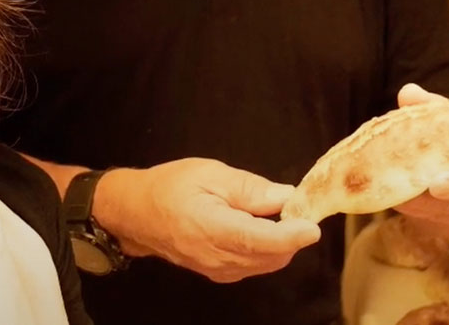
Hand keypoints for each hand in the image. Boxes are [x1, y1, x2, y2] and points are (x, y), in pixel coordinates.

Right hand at [92, 158, 320, 283]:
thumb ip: (249, 188)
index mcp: (212, 229)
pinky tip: (258, 227)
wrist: (136, 213)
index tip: (312, 226)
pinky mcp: (219, 274)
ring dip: (280, 243)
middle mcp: (217, 258)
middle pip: (270, 256)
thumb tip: (286, 197)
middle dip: (290, 235)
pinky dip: (266, 249)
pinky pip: (254, 266)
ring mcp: (218, 270)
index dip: (291, 236)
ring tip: (272, 213)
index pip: (261, 240)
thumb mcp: (210, 173)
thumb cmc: (170, 187)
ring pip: (266, 263)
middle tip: (294, 206)